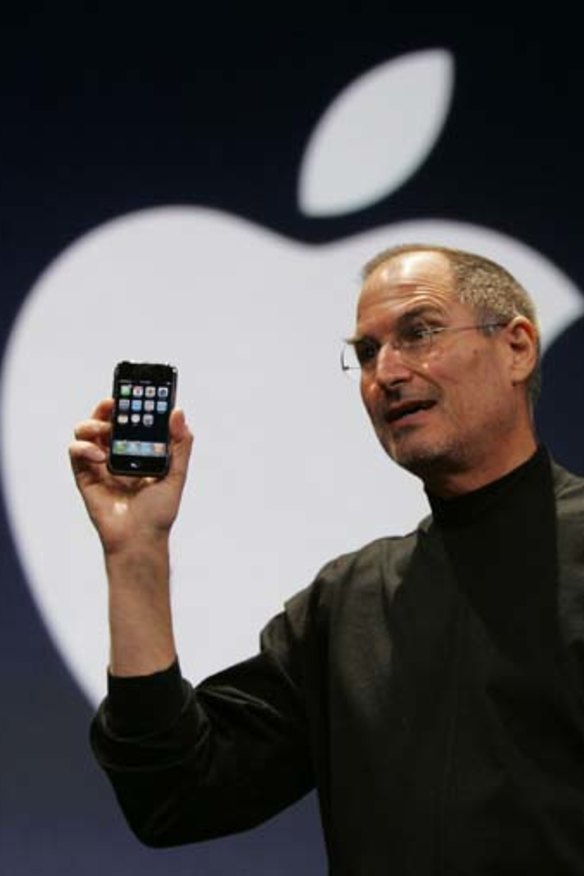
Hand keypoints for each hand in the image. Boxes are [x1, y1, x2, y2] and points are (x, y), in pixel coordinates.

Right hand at [69, 399, 193, 554]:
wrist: (140, 539)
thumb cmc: (158, 511)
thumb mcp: (176, 474)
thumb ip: (180, 444)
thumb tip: (178, 412)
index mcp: (139, 449)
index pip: (133, 419)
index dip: (132, 402)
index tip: (137, 389)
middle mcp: (117, 452)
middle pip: (106, 419)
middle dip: (109, 406)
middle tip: (116, 401)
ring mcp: (99, 464)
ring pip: (86, 430)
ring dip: (92, 423)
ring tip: (105, 429)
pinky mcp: (84, 476)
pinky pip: (75, 452)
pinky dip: (84, 448)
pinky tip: (100, 456)